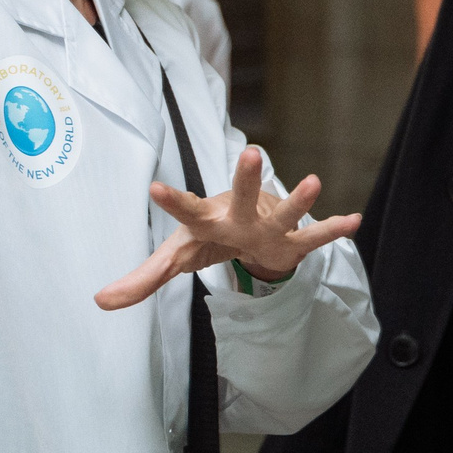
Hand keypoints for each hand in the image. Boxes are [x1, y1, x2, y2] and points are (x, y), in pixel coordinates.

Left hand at [96, 145, 362, 310]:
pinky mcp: (291, 239)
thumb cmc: (209, 238)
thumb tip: (99, 301)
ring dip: (299, 199)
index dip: (171, 201)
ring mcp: (267, 226)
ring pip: (284, 212)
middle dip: (245, 178)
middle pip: (240, 197)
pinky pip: (313, 238)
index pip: (185, 211)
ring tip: (315, 181)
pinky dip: (332, 230)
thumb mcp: (176, 257)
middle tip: (251, 151)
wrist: (248, 228)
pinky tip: (353, 221)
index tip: (154, 187)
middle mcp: (238, 217)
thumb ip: (142, 277)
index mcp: (207, 222)